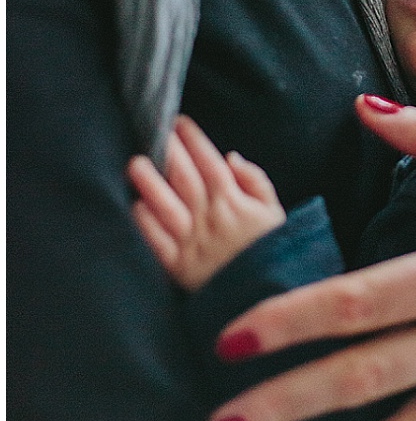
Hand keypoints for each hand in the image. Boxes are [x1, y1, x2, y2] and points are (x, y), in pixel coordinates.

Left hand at [128, 116, 285, 290]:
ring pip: (167, 206)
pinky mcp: (178, 267)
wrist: (268, 297)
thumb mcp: (275, 211)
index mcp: (233, 201)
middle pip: (185, 177)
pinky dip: (146, 224)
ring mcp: (192, 243)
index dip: (194, 139)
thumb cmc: (271, 250)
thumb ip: (255, 180)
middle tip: (153, 130)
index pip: (209, 161)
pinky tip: (136, 206)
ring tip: (135, 163)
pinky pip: (158, 242)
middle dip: (169, 150)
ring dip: (150, 183)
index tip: (180, 122)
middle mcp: (210, 218)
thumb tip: (231, 157)